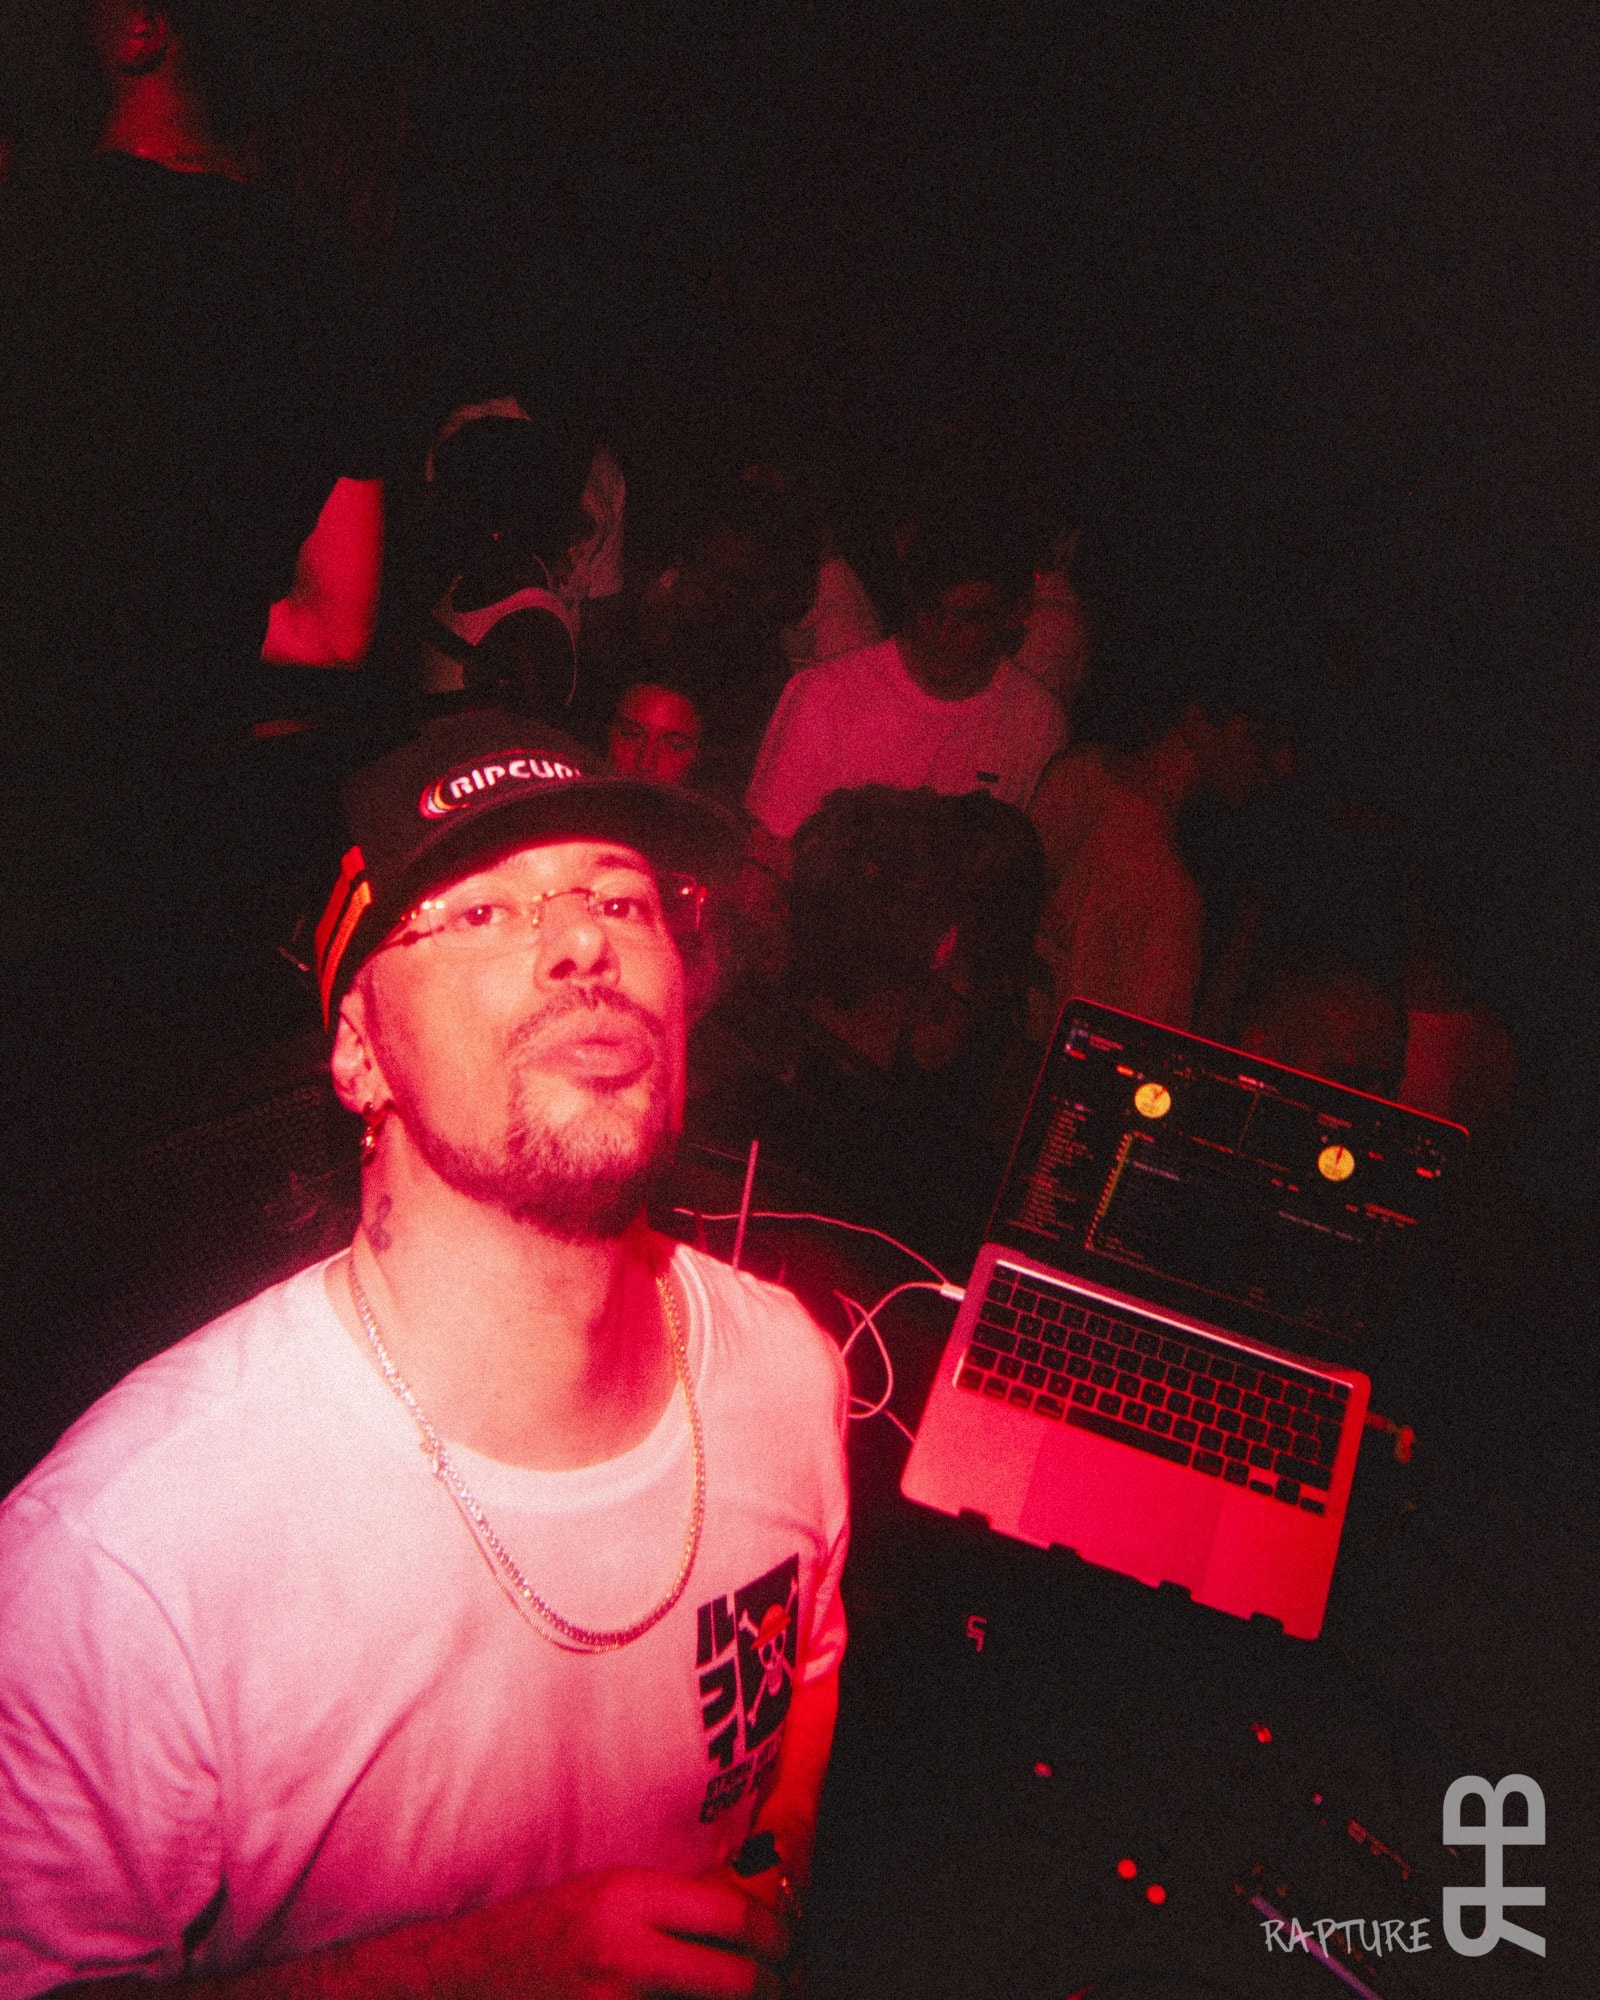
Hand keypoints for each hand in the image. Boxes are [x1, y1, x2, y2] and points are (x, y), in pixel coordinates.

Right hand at [477, 1866, 791, 1998]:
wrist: (460, 1981)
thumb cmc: (539, 1931)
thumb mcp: (606, 1892)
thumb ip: (673, 1903)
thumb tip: (749, 1909)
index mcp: (629, 1898)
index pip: (734, 1914)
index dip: (776, 1934)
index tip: (787, 1942)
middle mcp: (624, 1955)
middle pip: (738, 1981)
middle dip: (771, 1986)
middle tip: (780, 1983)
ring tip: (745, 1995)